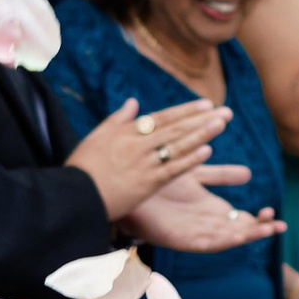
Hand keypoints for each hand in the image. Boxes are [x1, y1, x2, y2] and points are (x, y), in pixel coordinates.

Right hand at [66, 94, 230, 224]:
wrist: (73, 195)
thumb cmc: (83, 167)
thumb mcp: (96, 138)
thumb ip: (117, 119)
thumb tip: (133, 102)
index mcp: (126, 132)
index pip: (162, 118)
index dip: (185, 111)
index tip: (206, 104)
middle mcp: (136, 144)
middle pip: (175, 128)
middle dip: (201, 119)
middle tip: (225, 112)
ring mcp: (143, 163)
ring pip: (177, 146)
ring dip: (201, 134)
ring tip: (221, 124)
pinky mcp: (145, 183)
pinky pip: (172, 169)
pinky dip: (189, 160)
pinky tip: (207, 151)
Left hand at [136, 165, 284, 253]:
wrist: (129, 184)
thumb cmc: (158, 179)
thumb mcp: (196, 173)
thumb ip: (221, 175)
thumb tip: (249, 174)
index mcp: (210, 209)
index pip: (240, 218)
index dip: (258, 218)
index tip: (274, 210)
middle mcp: (205, 223)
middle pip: (238, 231)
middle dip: (259, 229)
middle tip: (279, 224)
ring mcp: (194, 232)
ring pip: (228, 238)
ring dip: (248, 235)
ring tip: (268, 229)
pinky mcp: (181, 238)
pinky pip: (208, 243)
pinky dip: (225, 241)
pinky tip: (239, 236)